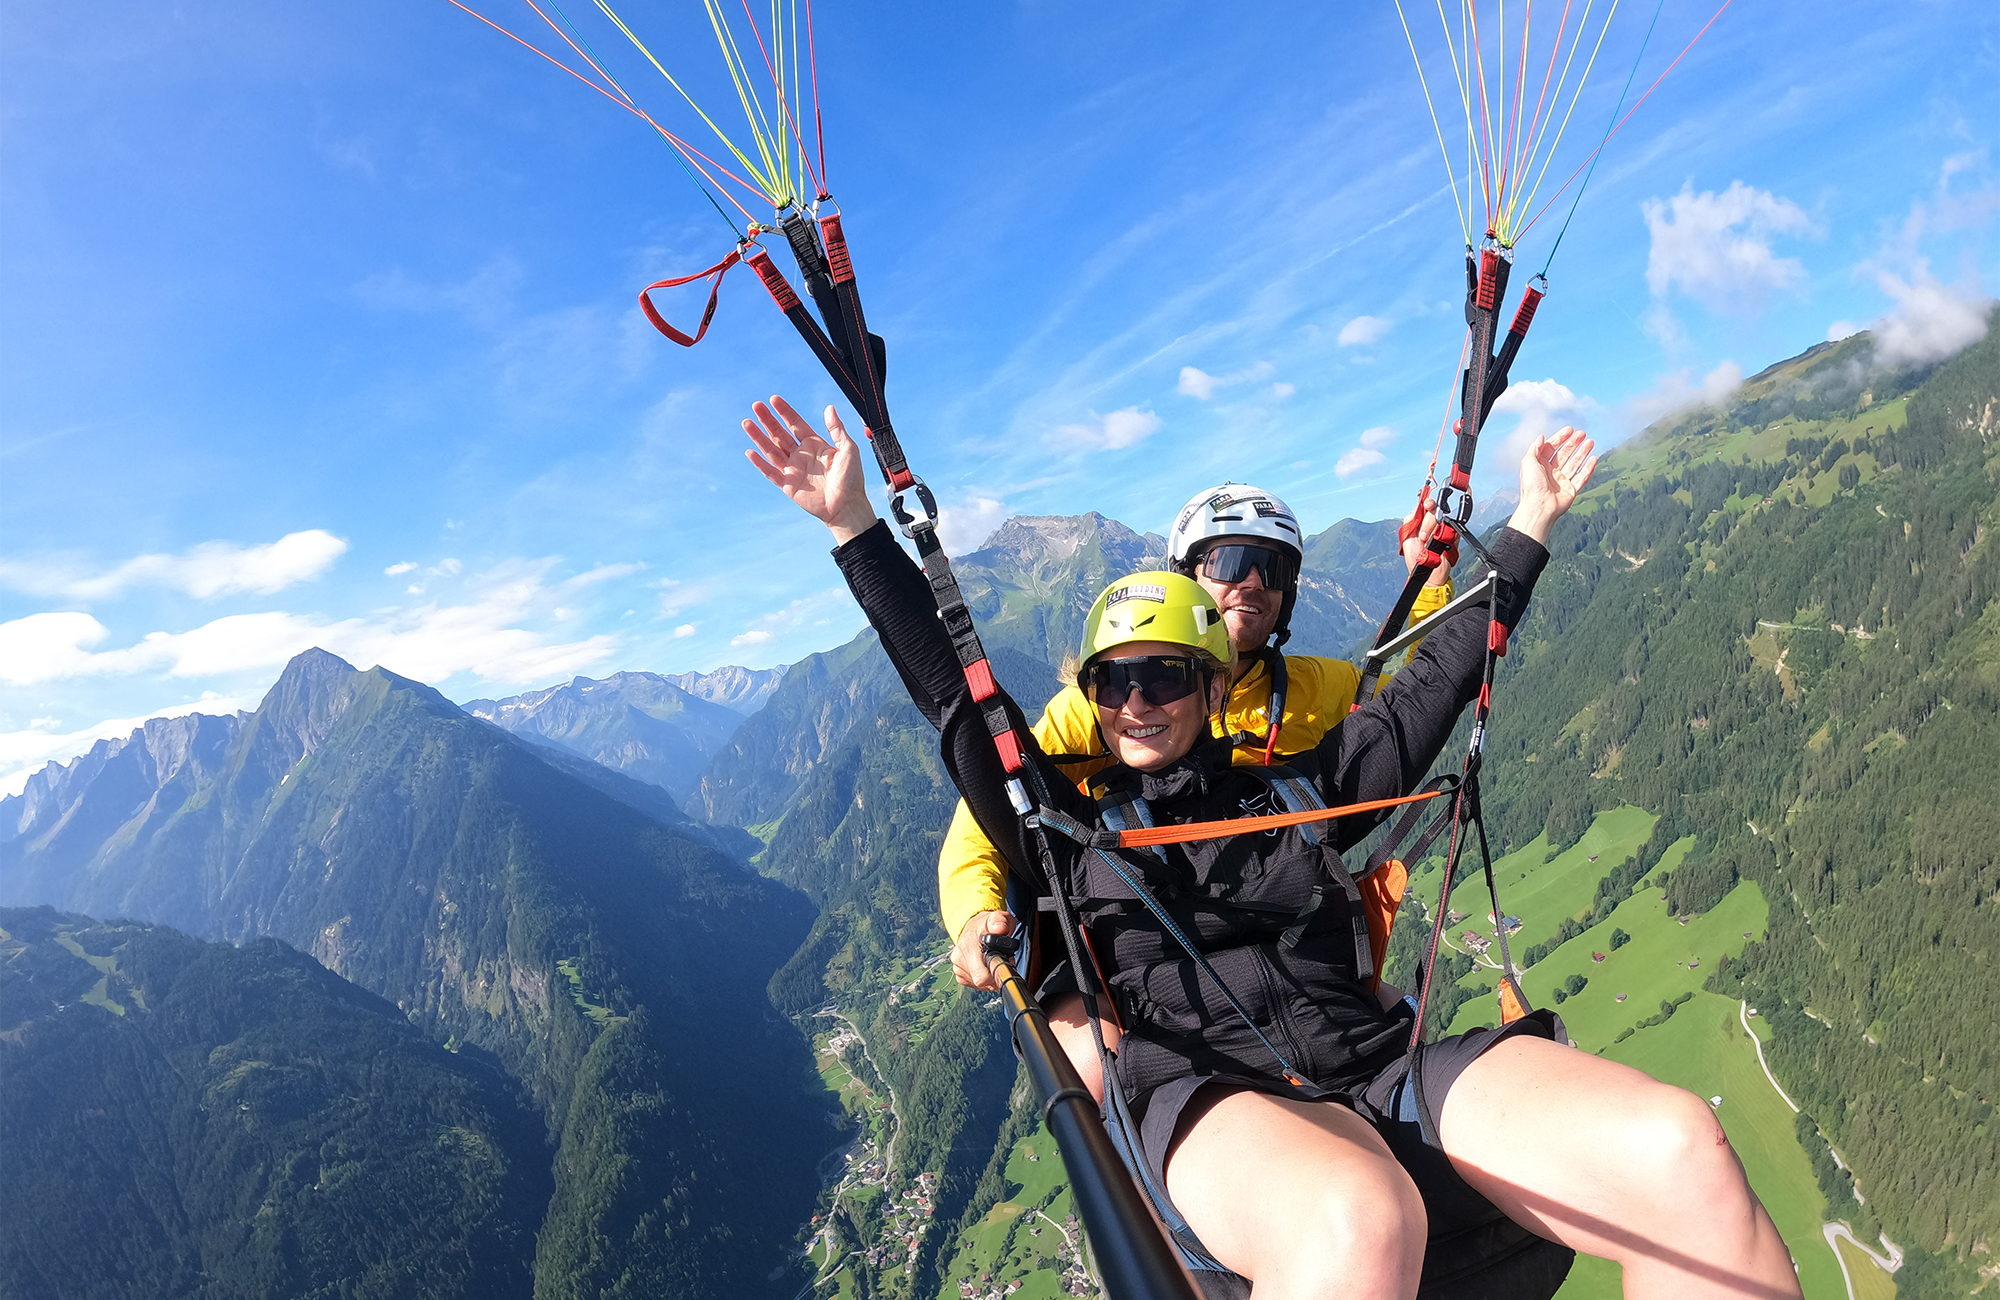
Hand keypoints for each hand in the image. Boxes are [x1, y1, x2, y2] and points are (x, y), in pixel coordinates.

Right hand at [743, 396, 876, 543]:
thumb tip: (829, 408)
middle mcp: (801, 455)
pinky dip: (760, 463)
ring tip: (747, 423)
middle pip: (780, 434)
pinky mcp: (788, 485)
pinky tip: (751, 452)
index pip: (796, 424)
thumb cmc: (851, 479)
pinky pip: (770, 472)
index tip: (773, 399)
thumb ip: (837, 429)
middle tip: (756, 406)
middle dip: (768, 420)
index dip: (785, 412)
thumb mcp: (848, 449)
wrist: (847, 506)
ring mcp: (793, 469)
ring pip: (771, 450)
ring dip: (759, 437)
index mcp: (815, 445)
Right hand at [951, 910, 1016, 990]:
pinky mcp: (958, 973)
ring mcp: (957, 966)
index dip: (997, 975)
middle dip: (995, 977)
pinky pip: (973, 983)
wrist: (972, 927)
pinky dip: (982, 979)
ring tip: (992, 963)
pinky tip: (985, 967)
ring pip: (978, 984)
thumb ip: (1000, 922)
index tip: (1005, 967)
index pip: (982, 976)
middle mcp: (959, 957)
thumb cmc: (986, 925)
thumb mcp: (997, 918)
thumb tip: (1000, 929)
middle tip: (1001, 964)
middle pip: (981, 982)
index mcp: (968, 945)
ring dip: (989, 978)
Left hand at [1400, 497, 1453, 587]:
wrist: (1428, 574)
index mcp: (1422, 521)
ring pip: (1443, 518)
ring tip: (1426, 542)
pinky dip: (1445, 534)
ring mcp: (1443, 528)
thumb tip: (1418, 506)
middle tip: (1423, 536)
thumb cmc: (1417, 558)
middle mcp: (1433, 523)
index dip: (1428, 502)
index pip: (1427, 504)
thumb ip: (1411, 520)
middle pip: (1435, 510)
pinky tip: (1439, 541)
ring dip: (1433, 530)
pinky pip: (1452, 527)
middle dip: (1427, 522)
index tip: (1427, 505)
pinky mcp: (1453, 536)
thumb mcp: (1407, 537)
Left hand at [1508, 426, 1597, 544]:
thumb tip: (1541, 436)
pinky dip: (1588, 468)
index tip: (1570, 429)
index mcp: (1540, 465)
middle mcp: (1551, 472)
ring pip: (1575, 463)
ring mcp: (1562, 481)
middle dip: (1573, 443)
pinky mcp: (1571, 490)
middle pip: (1565, 454)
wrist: (1539, 507)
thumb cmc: (1531, 486)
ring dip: (1583, 452)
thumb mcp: (1528, 462)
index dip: (1560, 438)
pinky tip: (1594, 458)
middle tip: (1582, 433)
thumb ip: (1534, 448)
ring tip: (1590, 442)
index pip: (1552, 448)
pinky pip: (1582, 477)